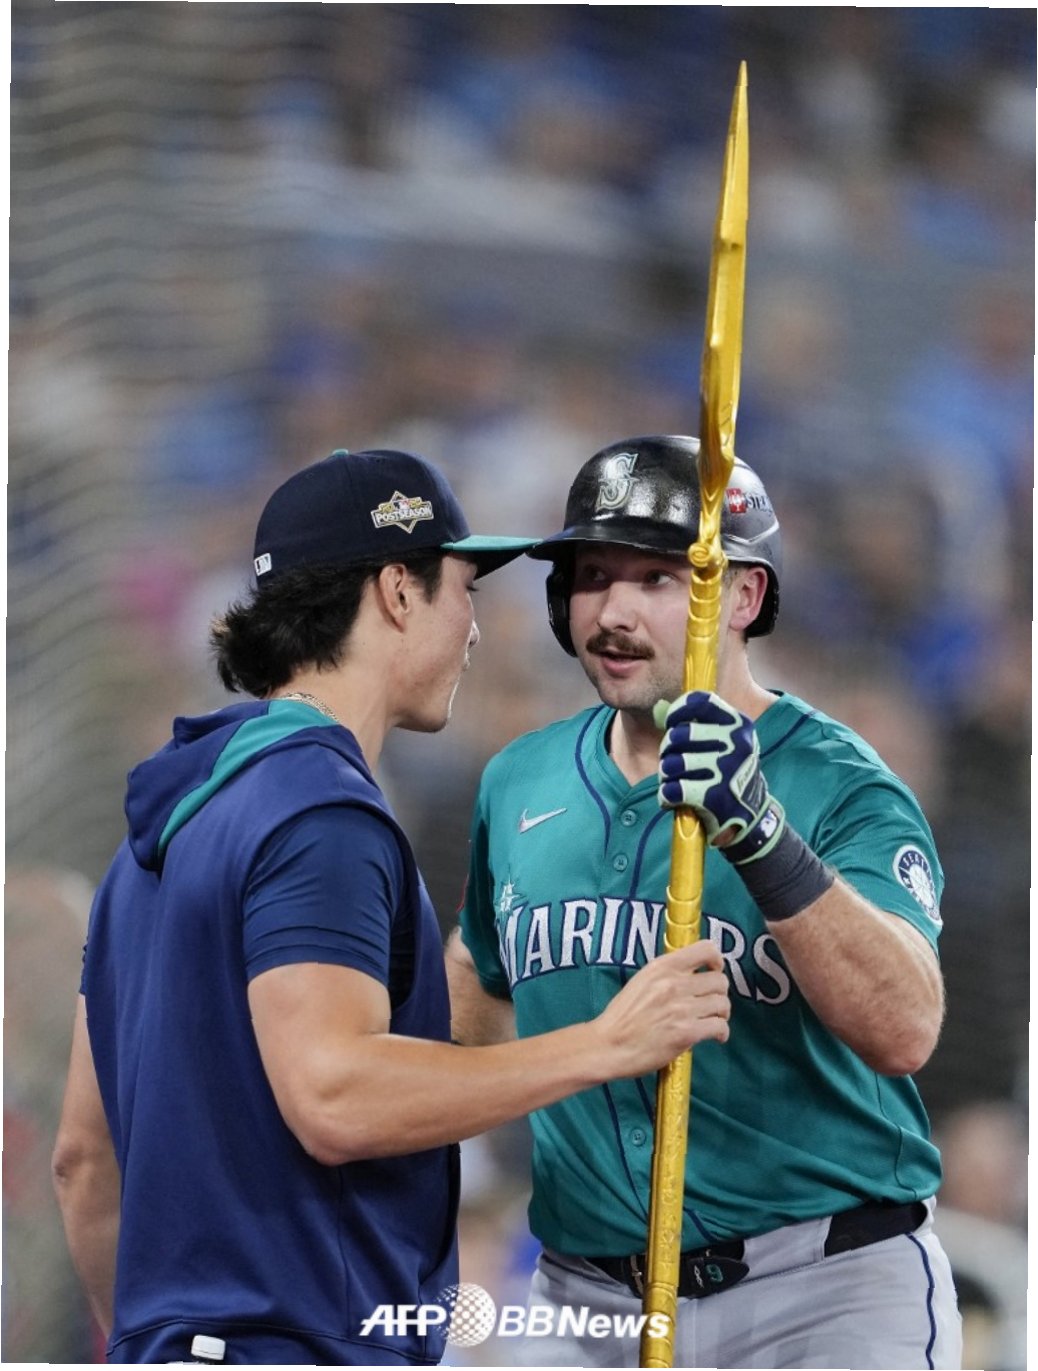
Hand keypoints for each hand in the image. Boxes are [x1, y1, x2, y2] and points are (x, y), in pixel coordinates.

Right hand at [593, 940, 729, 1077]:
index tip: (714, 970)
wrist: (608, 1045)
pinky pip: (719, 1027)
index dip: (716, 960)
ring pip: (722, 1004)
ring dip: (721, 1014)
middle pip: (719, 981)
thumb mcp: (642, 981)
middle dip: (720, 993)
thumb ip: (667, 975)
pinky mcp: (686, 1033)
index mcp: (662, 967)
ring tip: (713, 1020)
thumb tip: (693, 974)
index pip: (705, 949)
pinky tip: (715, 1036)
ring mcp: (681, 1008)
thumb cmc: (622, 1017)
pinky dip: (721, 1033)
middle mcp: (673, 983)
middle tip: (712, 1004)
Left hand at [656, 689, 785, 860]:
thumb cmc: (731, 772)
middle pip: (678, 734)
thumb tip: (660, 710)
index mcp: (739, 725)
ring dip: (666, 774)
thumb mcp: (729, 741)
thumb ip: (700, 723)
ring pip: (671, 763)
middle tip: (674, 761)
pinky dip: (667, 796)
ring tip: (674, 780)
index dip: (678, 711)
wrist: (752, 815)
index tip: (671, 723)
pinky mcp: (714, 797)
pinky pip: (672, 789)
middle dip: (668, 749)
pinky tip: (673, 798)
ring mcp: (726, 770)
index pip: (700, 702)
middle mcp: (736, 744)